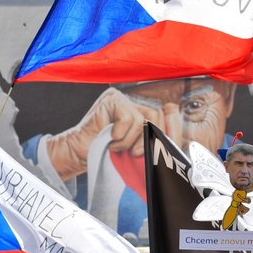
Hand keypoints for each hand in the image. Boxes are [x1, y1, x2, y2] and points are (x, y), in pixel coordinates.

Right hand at [46, 87, 166, 178]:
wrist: (78, 152)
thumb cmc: (105, 153)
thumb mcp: (135, 150)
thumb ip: (153, 144)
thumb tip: (174, 145)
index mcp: (141, 113)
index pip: (166, 115)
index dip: (172, 129)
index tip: (171, 147)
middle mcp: (133, 103)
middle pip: (158, 116)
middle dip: (151, 139)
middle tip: (135, 153)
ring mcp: (123, 99)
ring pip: (143, 119)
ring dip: (132, 140)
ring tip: (118, 148)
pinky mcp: (112, 99)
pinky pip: (128, 118)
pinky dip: (121, 135)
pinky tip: (110, 139)